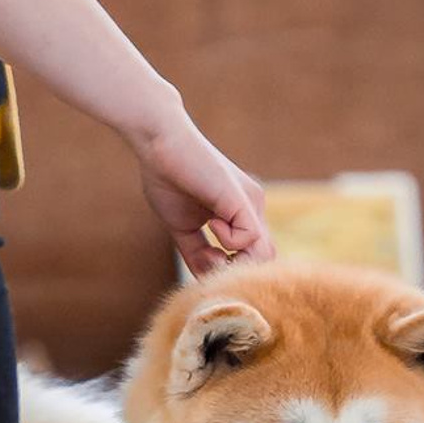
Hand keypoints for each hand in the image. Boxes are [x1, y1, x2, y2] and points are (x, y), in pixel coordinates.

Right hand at [128, 107, 274, 277]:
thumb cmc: (166, 177)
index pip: (255, 255)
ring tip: (209, 252)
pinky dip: (228, 242)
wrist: (159, 141)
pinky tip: (210, 223)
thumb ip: (197, 253)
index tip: (204, 264)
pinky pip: (249, 238)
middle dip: (236, 271)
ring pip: (265, 254)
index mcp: (242, 212)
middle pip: (265, 258)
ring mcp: (250, 202)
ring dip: (234, 263)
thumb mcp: (184, 226)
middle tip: (207, 263)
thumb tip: (206, 281)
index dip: (232, 269)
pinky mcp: (241, 199)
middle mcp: (253, 207)